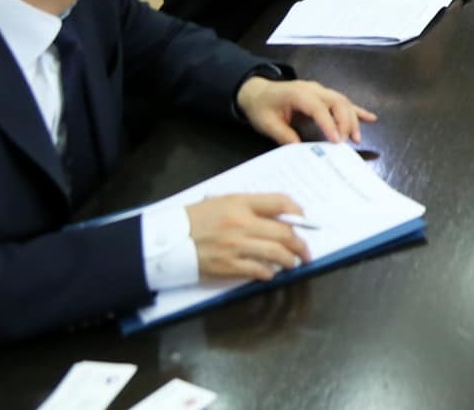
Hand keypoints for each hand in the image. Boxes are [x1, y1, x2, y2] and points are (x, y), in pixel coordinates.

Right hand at [186, 193, 309, 282]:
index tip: (304, 220)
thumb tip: (277, 215)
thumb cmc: (196, 218)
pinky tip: (272, 273)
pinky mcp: (229, 266)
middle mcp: (242, 223)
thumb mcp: (223, 201)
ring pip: (275, 253)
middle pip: (284, 232)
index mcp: (240, 203)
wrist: (168, 239)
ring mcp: (236, 246)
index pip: (279, 202)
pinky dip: (269, 272)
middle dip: (300, 244)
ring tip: (293, 263)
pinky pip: (258, 270)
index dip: (297, 211)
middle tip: (305, 251)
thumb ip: (250, 205)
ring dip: (290, 260)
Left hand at [236, 76, 375, 145]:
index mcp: (298, 94)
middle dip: (346, 121)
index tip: (337, 141)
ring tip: (357, 138)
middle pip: (337, 101)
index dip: (329, 124)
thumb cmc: (261, 107)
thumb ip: (284, 135)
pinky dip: (357, 110)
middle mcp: (313, 89)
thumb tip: (301, 149)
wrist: (256, 91)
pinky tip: (371, 118)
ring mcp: (320, 91)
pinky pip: (343, 102)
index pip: (318, 108)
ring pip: (343, 101)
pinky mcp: (324, 96)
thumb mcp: (266, 123)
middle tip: (348, 142)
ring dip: (353, 118)